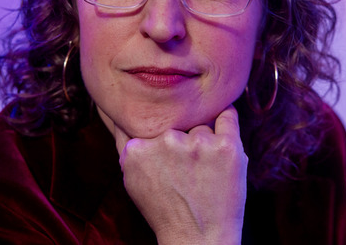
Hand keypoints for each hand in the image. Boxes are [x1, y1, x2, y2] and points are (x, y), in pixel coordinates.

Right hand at [114, 105, 247, 244]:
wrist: (198, 240)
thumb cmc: (165, 211)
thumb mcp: (132, 180)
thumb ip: (125, 145)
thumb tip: (117, 114)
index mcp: (137, 149)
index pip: (149, 122)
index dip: (160, 134)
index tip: (168, 151)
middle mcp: (166, 141)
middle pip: (176, 123)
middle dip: (181, 138)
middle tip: (187, 169)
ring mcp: (197, 143)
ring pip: (201, 124)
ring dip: (204, 140)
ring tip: (204, 171)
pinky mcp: (226, 147)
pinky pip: (228, 116)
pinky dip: (226, 115)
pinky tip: (223, 124)